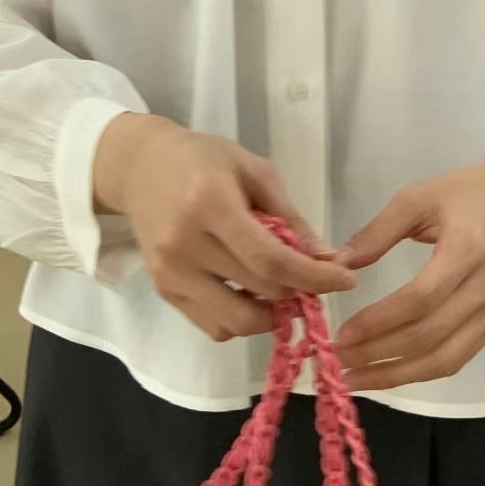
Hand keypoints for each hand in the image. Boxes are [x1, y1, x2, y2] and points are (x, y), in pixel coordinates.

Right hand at [94, 114, 354, 342]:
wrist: (139, 167)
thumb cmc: (202, 159)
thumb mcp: (254, 171)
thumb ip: (291, 217)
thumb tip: (329, 260)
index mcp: (210, 205)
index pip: (270, 261)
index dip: (314, 278)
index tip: (345, 280)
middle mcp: (184, 245)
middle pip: (258, 292)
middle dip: (298, 292)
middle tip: (312, 278)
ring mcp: (169, 273)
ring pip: (235, 322)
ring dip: (269, 314)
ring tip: (279, 288)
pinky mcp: (163, 290)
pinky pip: (212, 326)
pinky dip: (240, 318)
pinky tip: (247, 291)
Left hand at [337, 131, 484, 391]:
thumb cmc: (470, 193)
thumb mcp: (419, 197)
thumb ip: (378, 231)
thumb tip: (339, 264)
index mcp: (466, 250)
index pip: (421, 299)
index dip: (379, 321)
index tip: (343, 333)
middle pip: (430, 336)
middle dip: (380, 355)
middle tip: (340, 360)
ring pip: (445, 359)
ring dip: (398, 375)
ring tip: (358, 379)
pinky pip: (457, 358)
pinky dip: (422, 372)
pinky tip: (391, 373)